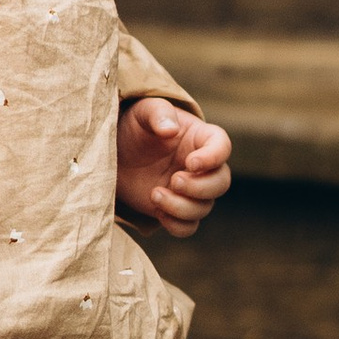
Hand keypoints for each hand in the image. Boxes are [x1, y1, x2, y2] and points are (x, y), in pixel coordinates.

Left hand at [116, 96, 232, 238]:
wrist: (116, 154)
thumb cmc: (134, 127)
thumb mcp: (143, 112)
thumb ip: (158, 114)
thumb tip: (171, 130)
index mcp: (200, 138)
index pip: (222, 147)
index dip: (213, 158)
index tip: (191, 163)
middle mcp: (202, 167)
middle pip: (221, 183)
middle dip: (200, 187)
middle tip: (174, 180)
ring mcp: (190, 190)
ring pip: (204, 207)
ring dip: (182, 207)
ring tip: (155, 194)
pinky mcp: (175, 209)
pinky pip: (188, 226)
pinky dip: (176, 224)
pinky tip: (157, 211)